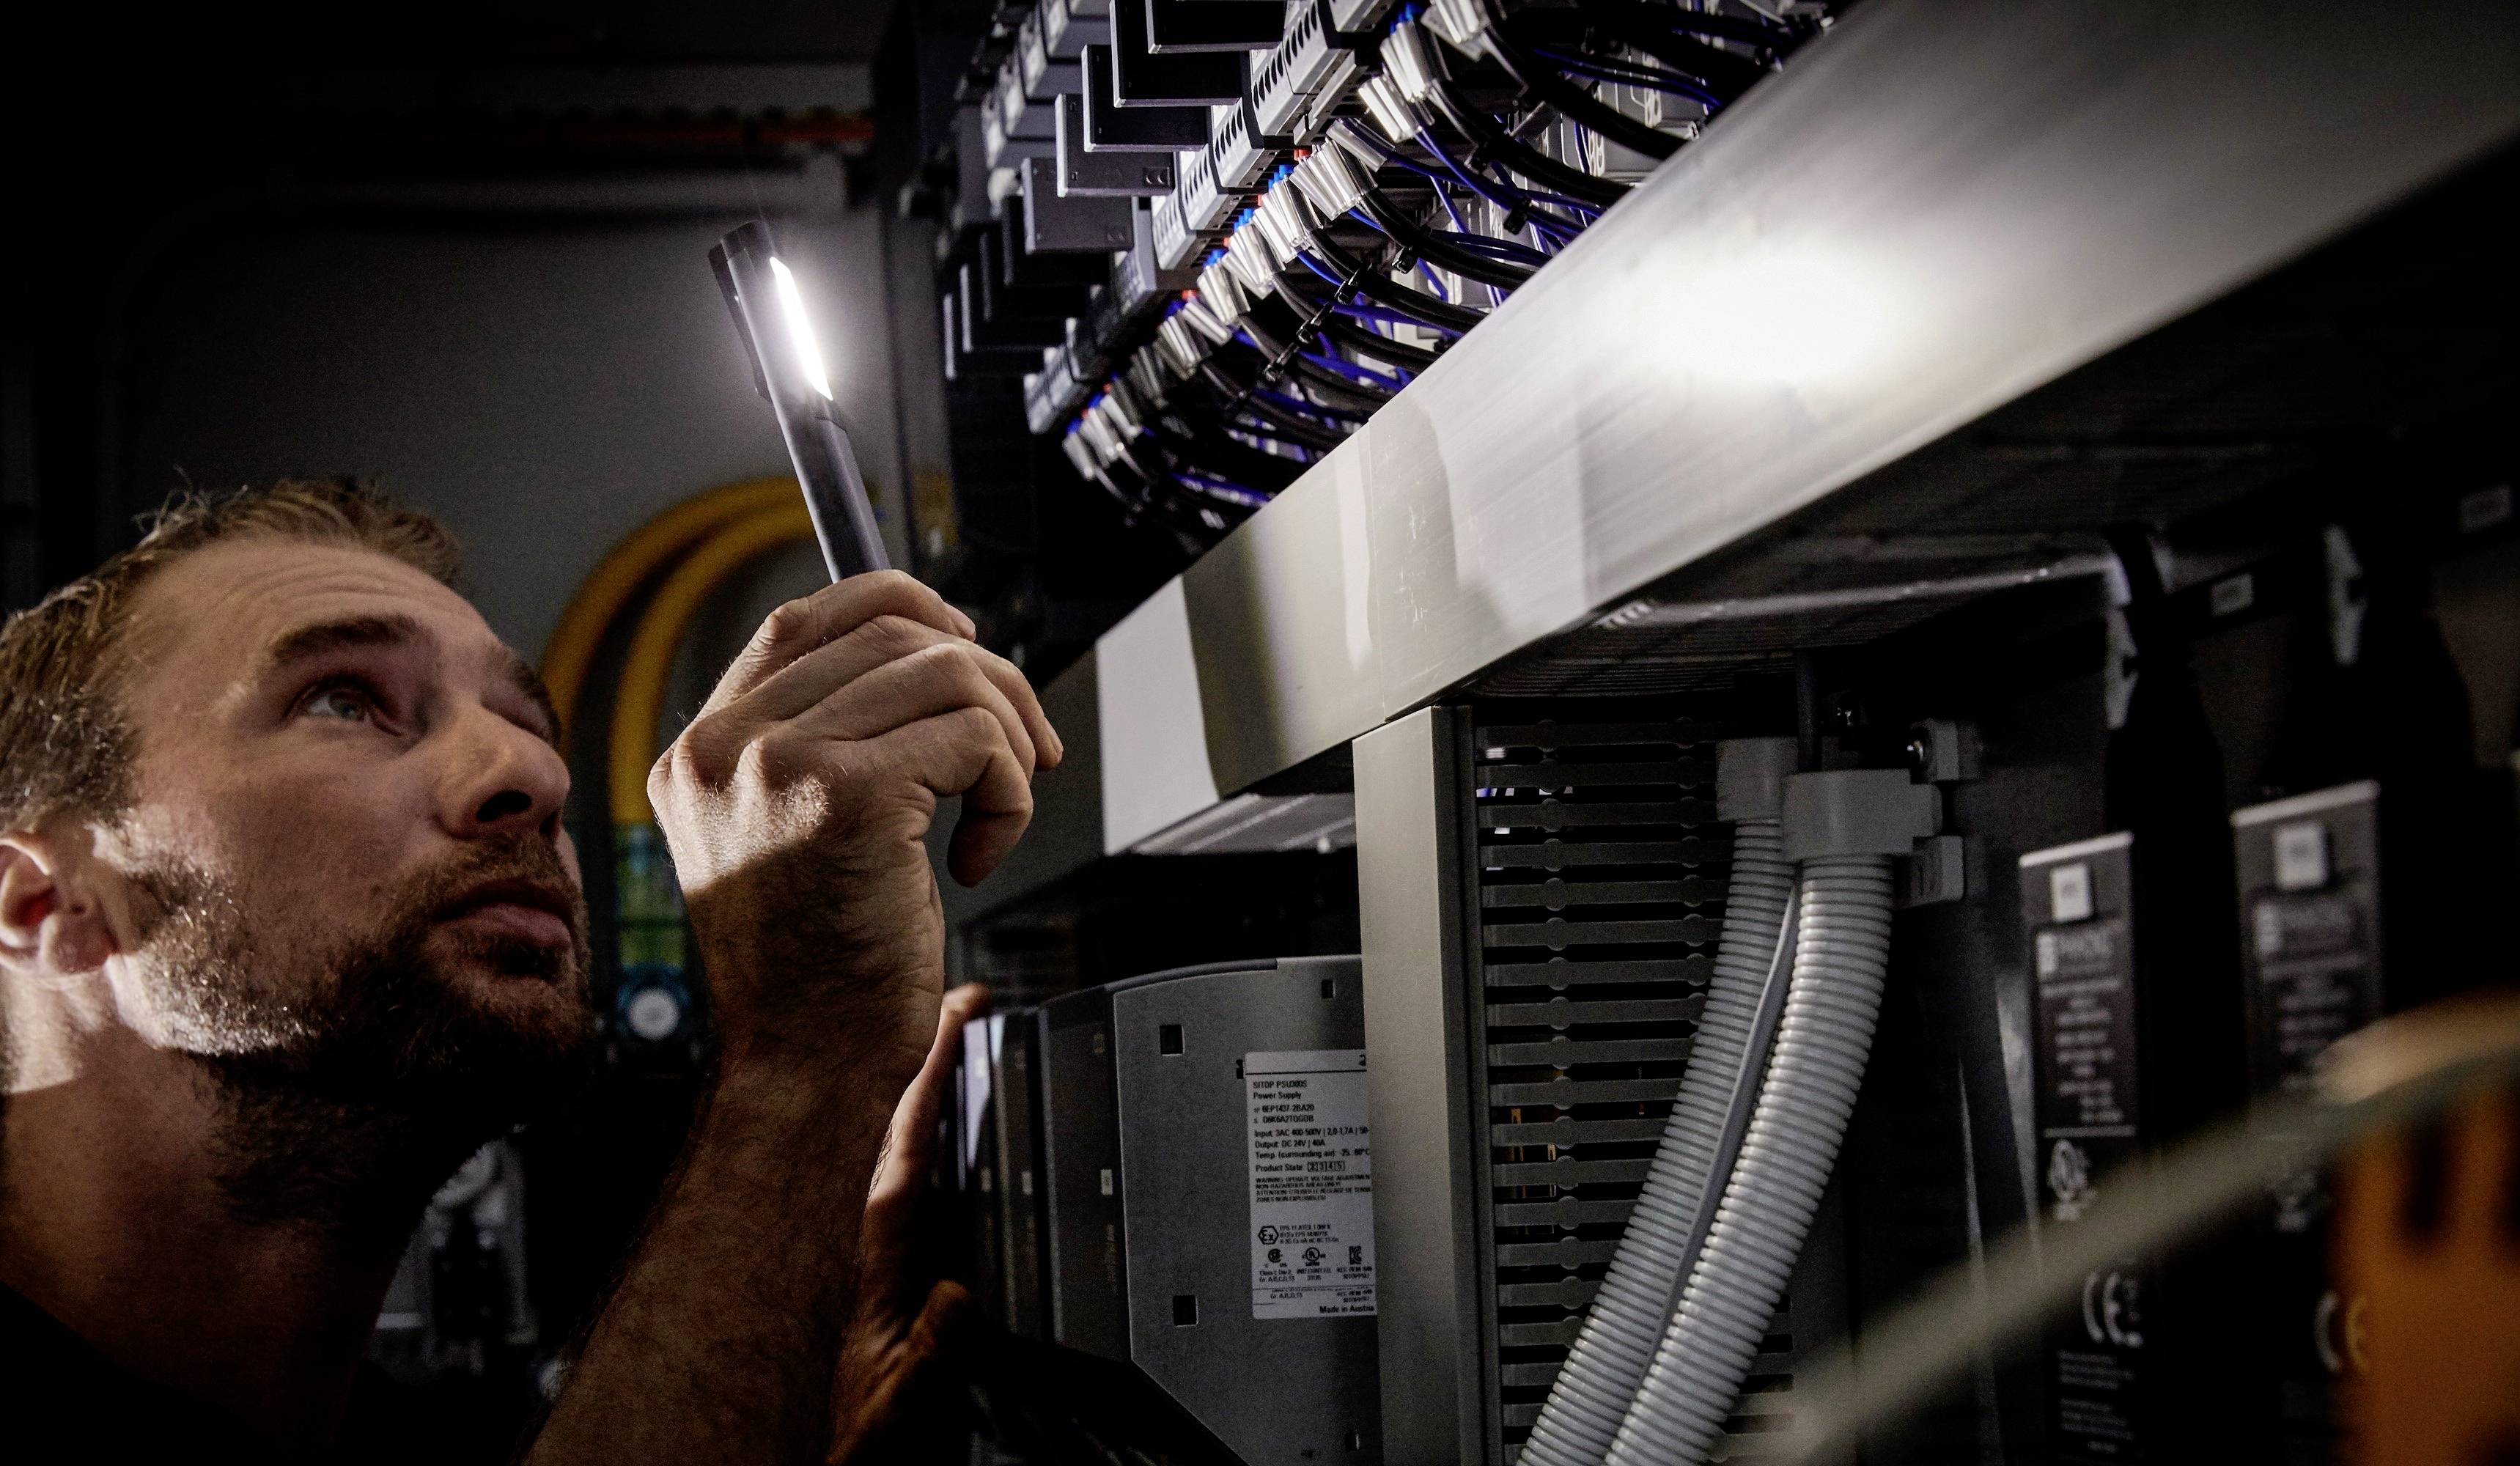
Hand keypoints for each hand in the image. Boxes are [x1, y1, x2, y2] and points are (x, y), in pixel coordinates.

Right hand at [648, 571, 1060, 1074]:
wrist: (806, 1064)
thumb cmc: (820, 965)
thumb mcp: (795, 832)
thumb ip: (824, 741)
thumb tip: (933, 652)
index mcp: (702, 749)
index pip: (808, 616)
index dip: (903, 609)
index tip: (967, 648)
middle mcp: (723, 747)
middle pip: (893, 633)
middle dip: (990, 682)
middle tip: (1025, 752)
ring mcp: (775, 763)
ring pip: (947, 674)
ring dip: (1008, 740)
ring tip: (995, 812)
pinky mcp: (842, 795)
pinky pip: (975, 740)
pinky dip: (1008, 794)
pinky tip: (978, 855)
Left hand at [826, 982, 990, 1464]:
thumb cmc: (850, 1442)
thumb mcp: (898, 1401)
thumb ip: (930, 1346)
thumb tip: (961, 1292)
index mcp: (872, 1260)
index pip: (908, 1147)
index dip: (932, 1077)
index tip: (957, 1019)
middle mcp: (870, 1245)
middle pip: (903, 1132)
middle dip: (934, 1063)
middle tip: (966, 1003)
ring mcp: (876, 1254)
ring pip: (903, 1154)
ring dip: (930, 1094)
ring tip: (960, 1039)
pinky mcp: (884, 1273)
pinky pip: (911, 1187)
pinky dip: (928, 1142)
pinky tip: (946, 1124)